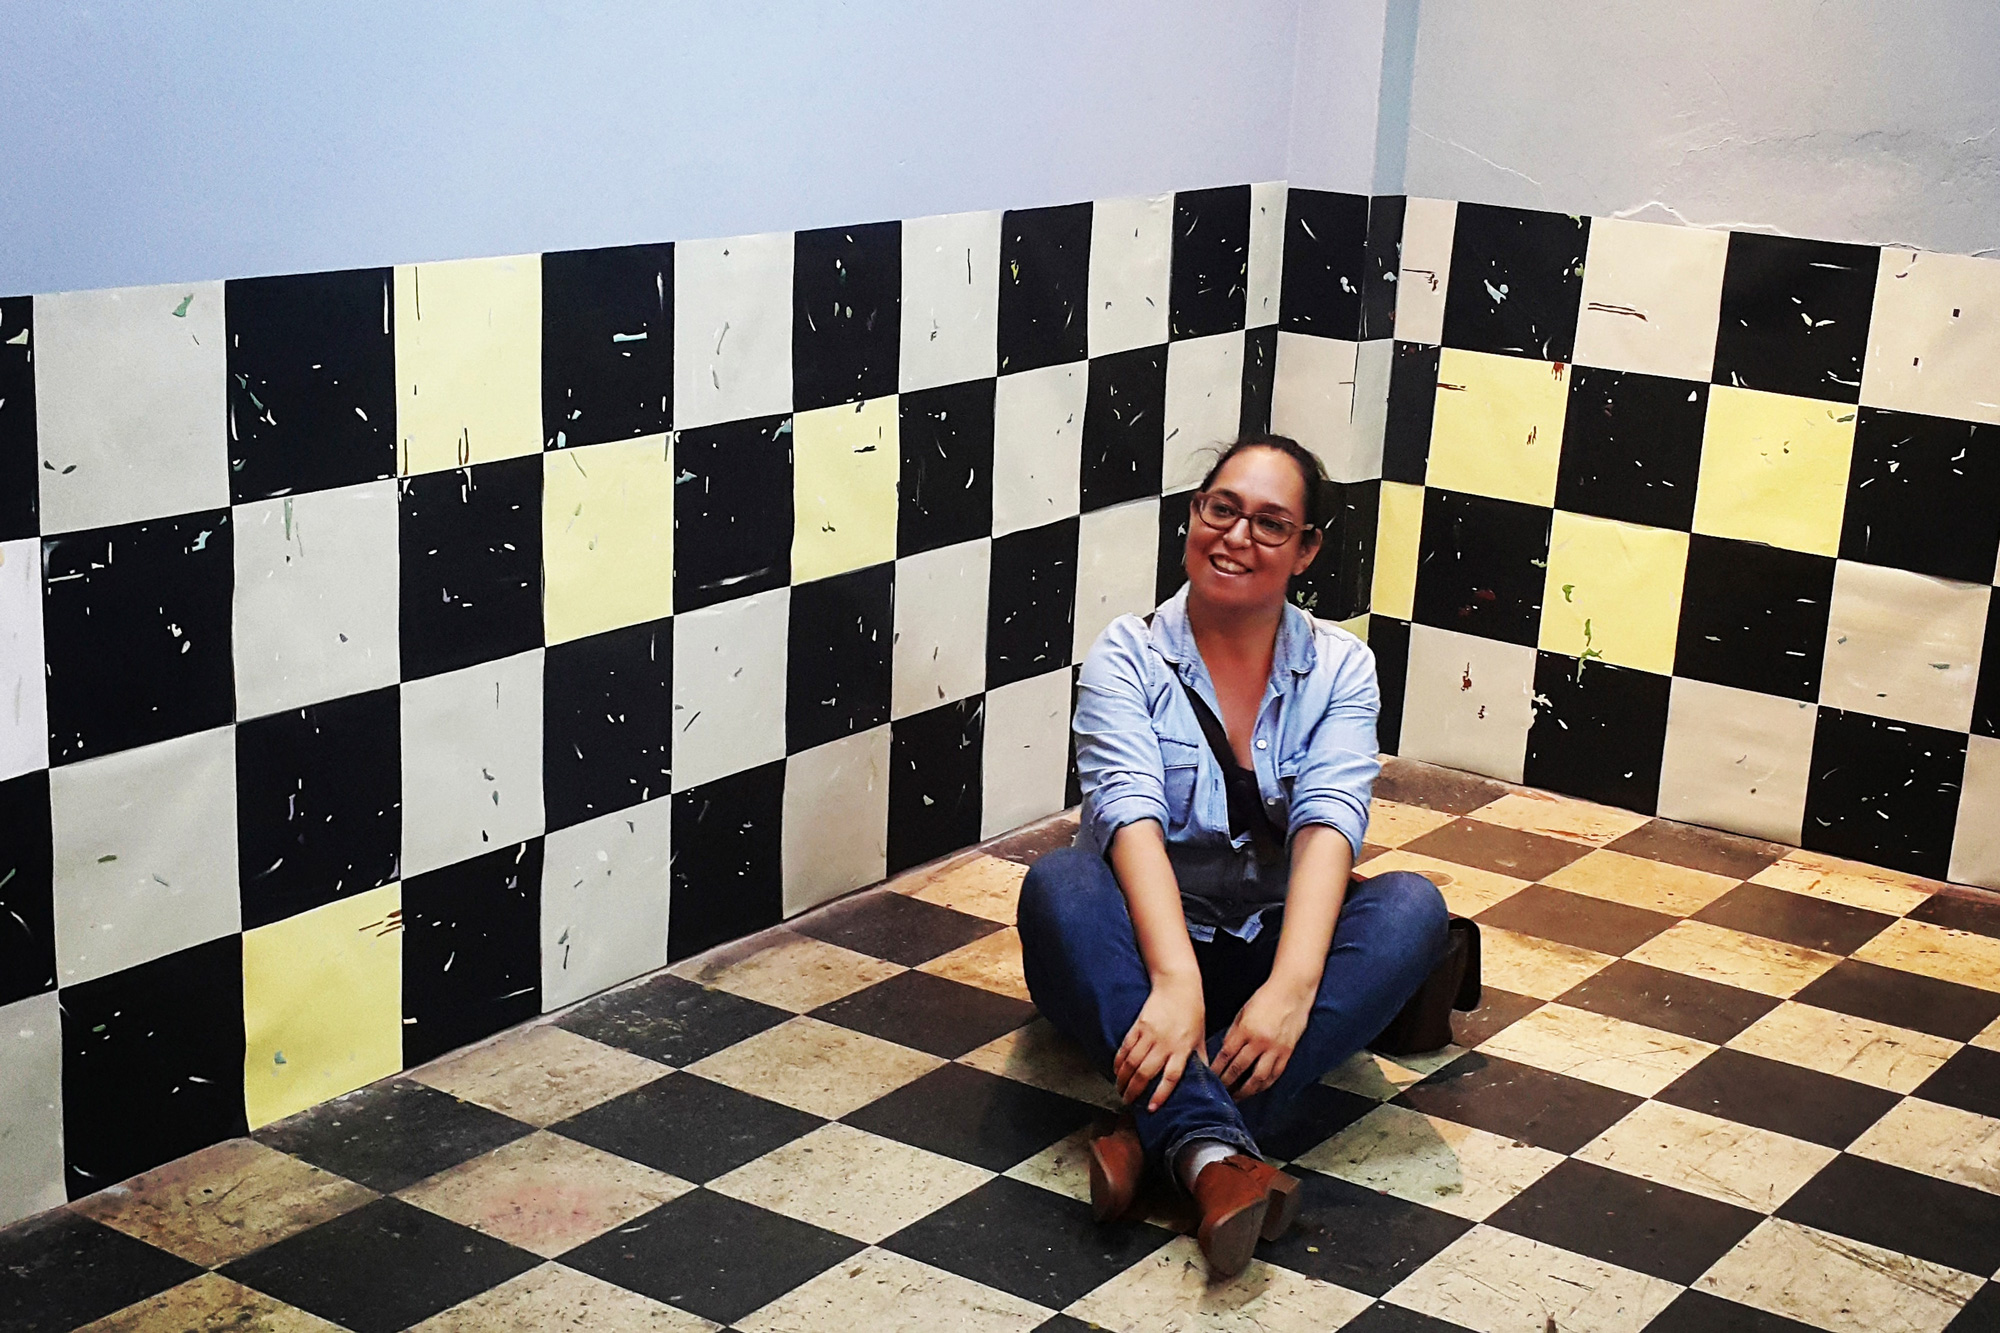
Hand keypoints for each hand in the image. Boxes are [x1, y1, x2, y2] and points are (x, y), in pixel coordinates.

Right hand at [1114, 973, 1205, 1111]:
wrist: (1178, 984)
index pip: (1170, 1077)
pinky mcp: (1138, 1025)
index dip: (1160, 1095)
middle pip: (1145, 1073)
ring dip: (1123, 1079)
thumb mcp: (1201, 1037)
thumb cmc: (1192, 1011)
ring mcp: (1149, 1034)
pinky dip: (1119, 1061)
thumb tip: (1206, 1080)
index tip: (1151, 1108)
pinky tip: (1116, 1070)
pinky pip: (1125, 1047)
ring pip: (1132, 1062)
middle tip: (1127, 1102)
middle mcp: (1164, 1043)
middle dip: (1134, 1090)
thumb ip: (1200, 1059)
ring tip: (1120, 1090)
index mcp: (1182, 1049)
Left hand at [1214, 976, 1314, 1099]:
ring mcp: (1275, 1049)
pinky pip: (1274, 1075)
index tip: (1210, 1078)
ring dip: (1245, 1091)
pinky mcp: (1287, 1053)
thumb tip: (1224, 1053)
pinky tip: (1256, 1090)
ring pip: (1258, 1078)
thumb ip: (1234, 1033)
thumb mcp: (1243, 1012)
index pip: (1226, 1056)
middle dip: (1228, 1083)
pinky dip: (1264, 1085)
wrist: (1292, 990)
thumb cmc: (1266, 998)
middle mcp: (1260, 1042)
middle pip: (1239, 1069)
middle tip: (1220, 1092)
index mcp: (1245, 1030)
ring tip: (1237, 1097)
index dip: (1217, 1070)